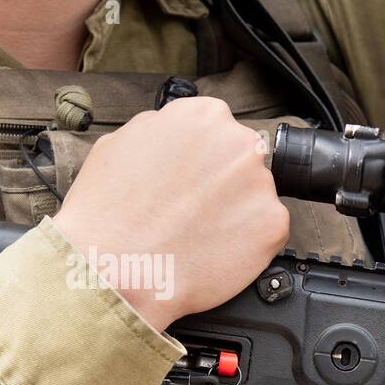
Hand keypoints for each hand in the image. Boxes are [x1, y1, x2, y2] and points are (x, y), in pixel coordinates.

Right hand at [51, 97, 288, 331]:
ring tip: (200, 232)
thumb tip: (181, 138)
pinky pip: (268, 231)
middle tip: (196, 208)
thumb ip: (165, 131)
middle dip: (224, 182)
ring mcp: (261, 185)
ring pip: (256, 196)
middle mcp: (239, 143)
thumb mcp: (122, 143)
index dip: (204, 156)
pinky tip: (216, 249)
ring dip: (237, 212)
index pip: (218, 127)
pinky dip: (249, 243)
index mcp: (203, 115)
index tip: (194, 175)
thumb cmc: (110, 211)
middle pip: (242, 159)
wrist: (117, 268)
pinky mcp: (274, 226)